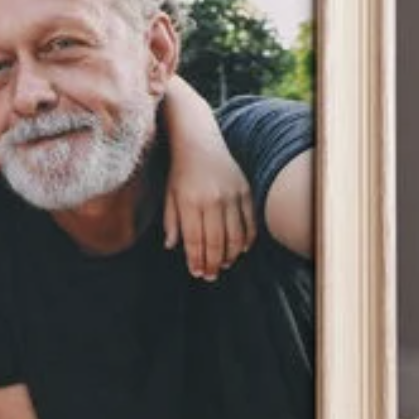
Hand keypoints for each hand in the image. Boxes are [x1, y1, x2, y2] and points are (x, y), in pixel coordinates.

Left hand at [163, 144, 255, 281]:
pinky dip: (247, 239)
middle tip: (211, 276)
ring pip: (235, 235)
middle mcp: (212, 200)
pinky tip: (240, 250)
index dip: (196, 260)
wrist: (199, 143)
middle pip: (216, 242)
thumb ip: (171, 221)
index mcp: (190, 202)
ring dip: (230, 255)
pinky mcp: (245, 191)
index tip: (197, 272)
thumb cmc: (180, 172)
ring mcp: (232, 196)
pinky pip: (250, 222)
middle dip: (213, 263)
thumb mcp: (169, 195)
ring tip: (224, 265)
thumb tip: (172, 247)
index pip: (195, 240)